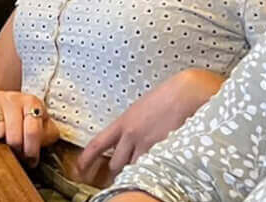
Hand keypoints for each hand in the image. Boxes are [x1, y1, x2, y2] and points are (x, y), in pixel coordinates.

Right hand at [0, 90, 57, 160]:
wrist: (7, 100)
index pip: (32, 132)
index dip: (31, 150)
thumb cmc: (26, 117)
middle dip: (16, 149)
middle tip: (18, 150)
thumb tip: (35, 154)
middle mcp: (13, 98)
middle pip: (13, 136)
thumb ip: (46, 137)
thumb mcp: (43, 125)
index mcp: (32, 102)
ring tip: (5, 137)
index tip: (31, 159)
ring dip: (0, 140)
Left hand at [78, 69, 223, 176]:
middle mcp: (131, 136)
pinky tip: (161, 168)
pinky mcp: (164, 151)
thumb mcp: (141, 109)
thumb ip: (133, 126)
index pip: (97, 144)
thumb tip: (132, 140)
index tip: (79, 168)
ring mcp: (147, 145)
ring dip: (138, 171)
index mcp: (123, 123)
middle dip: (119, 169)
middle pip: (116, 164)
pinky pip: (154, 168)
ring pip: (135, 169)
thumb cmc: (168, 96)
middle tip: (125, 172)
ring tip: (145, 170)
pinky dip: (155, 169)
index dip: (86, 159)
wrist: (186, 93)